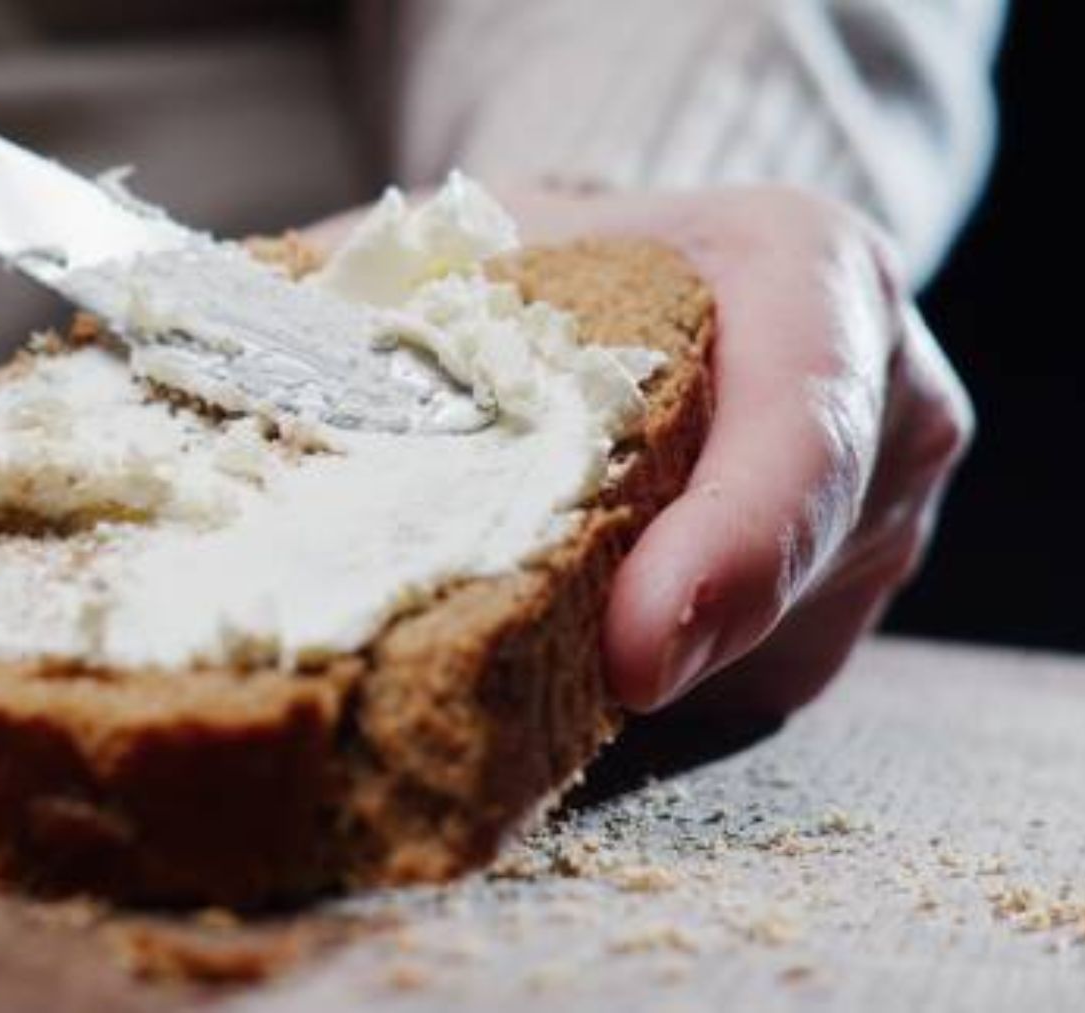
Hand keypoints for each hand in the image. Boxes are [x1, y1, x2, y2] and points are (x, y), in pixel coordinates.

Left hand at [308, 185, 972, 720]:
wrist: (650, 269)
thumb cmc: (558, 253)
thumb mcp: (488, 236)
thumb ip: (392, 294)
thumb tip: (197, 377)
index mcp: (814, 273)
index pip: (805, 424)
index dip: (732, 547)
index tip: (636, 657)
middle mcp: (887, 400)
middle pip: (798, 564)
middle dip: (653, 644)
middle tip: (496, 705)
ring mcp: (880, 519)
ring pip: (773, 647)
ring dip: (639, 680)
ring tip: (498, 674)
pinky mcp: (839, 605)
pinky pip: (752, 682)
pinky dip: (646, 693)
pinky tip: (550, 678)